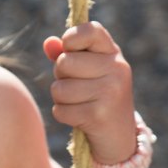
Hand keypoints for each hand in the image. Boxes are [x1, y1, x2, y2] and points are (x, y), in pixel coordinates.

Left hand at [43, 21, 136, 164]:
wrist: (119, 137)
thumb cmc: (97, 98)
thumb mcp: (87, 72)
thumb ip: (66, 54)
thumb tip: (48, 42)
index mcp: (113, 53)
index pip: (91, 30)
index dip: (71, 38)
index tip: (69, 51)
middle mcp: (117, 69)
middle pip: (64, 62)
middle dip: (61, 77)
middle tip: (76, 87)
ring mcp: (110, 91)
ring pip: (59, 88)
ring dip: (60, 99)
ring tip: (79, 103)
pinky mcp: (99, 115)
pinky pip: (60, 110)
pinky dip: (63, 115)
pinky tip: (80, 118)